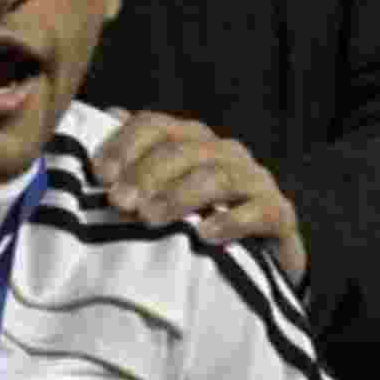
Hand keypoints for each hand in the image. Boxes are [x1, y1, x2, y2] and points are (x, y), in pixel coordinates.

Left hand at [93, 110, 306, 286]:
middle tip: (120, 202)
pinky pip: (260, 210)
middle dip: (147, 174)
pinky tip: (205, 236)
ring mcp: (255, 180)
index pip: (155, 125)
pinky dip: (231, 221)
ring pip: (218, 176)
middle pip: (183, 149)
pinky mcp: (279, 214)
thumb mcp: (159, 196)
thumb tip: (108, 115)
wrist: (254, 264)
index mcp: (191, 141)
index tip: (100, 175)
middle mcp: (224, 152)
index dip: (125, 145)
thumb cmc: (193, 225)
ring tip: (150, 219)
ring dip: (180, 196)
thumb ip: (135, 161)